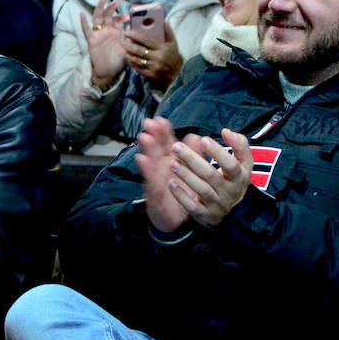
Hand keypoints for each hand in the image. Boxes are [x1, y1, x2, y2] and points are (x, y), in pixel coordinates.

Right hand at [81, 0, 126, 89]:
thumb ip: (131, 42)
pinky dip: (83, 22)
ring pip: (98, 18)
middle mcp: (107, 31)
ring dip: (100, 9)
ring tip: (103, 0)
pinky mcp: (91, 40)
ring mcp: (98, 34)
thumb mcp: (127, 50)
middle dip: (112, 8)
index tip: (128, 16)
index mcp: (116, 33)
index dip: (122, 17)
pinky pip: (86, 30)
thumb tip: (135, 35)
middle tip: (117, 2)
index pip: (118, 20)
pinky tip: (81, 14)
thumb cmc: (118, 61)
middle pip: (108, 16)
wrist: (108, 72)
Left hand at [124, 23, 182, 89]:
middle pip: (139, 50)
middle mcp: (157, 58)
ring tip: (123, 49)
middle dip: (129, 45)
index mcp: (162, 48)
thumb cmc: (174, 57)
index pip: (146, 40)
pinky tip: (128, 59)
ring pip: (137, 60)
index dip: (136, 36)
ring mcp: (153, 67)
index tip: (127, 32)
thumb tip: (164, 21)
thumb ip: (168, 33)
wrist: (177, 75)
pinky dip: (132, 63)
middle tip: (121, 41)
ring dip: (129, 54)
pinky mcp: (150, 75)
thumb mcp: (173, 44)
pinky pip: (138, 68)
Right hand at [134, 117, 188, 233]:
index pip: (166, 143)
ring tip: (144, 137)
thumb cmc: (180, 192)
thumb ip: (192, 154)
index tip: (161, 120)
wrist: (174, 219)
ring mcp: (156, 180)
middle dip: (153, 136)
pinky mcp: (155, 194)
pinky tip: (142, 160)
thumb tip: (196, 136)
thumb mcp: (188, 172)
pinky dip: (147, 170)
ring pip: (151, 162)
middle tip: (149, 123)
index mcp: (169, 161)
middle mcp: (161, 168)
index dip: (163, 131)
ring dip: (147, 149)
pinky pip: (151, 181)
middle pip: (156, 149)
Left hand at [166, 129, 252, 227]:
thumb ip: (239, 145)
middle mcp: (230, 192)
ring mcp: (218, 205)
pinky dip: (181, 196)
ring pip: (201, 190)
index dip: (218, 153)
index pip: (231, 165)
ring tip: (172, 163)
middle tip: (176, 147)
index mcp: (240, 177)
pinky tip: (171, 183)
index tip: (203, 139)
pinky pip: (193, 207)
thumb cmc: (233, 178)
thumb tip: (226, 132)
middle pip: (211, 175)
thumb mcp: (243, 163)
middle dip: (192, 160)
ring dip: (186, 175)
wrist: (234, 210)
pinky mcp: (206, 215)